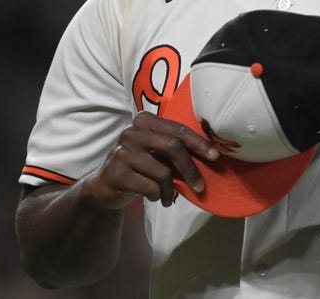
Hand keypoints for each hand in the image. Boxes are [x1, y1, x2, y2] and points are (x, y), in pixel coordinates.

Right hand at [81, 111, 219, 209]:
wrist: (104, 185)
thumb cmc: (139, 166)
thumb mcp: (155, 152)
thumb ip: (175, 149)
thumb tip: (210, 157)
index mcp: (144, 121)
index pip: (178, 129)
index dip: (199, 143)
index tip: (215, 157)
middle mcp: (132, 132)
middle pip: (172, 147)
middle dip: (190, 169)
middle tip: (199, 186)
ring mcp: (122, 152)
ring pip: (162, 171)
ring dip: (171, 190)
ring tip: (169, 197)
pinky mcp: (117, 173)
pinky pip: (150, 187)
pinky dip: (157, 196)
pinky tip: (154, 197)